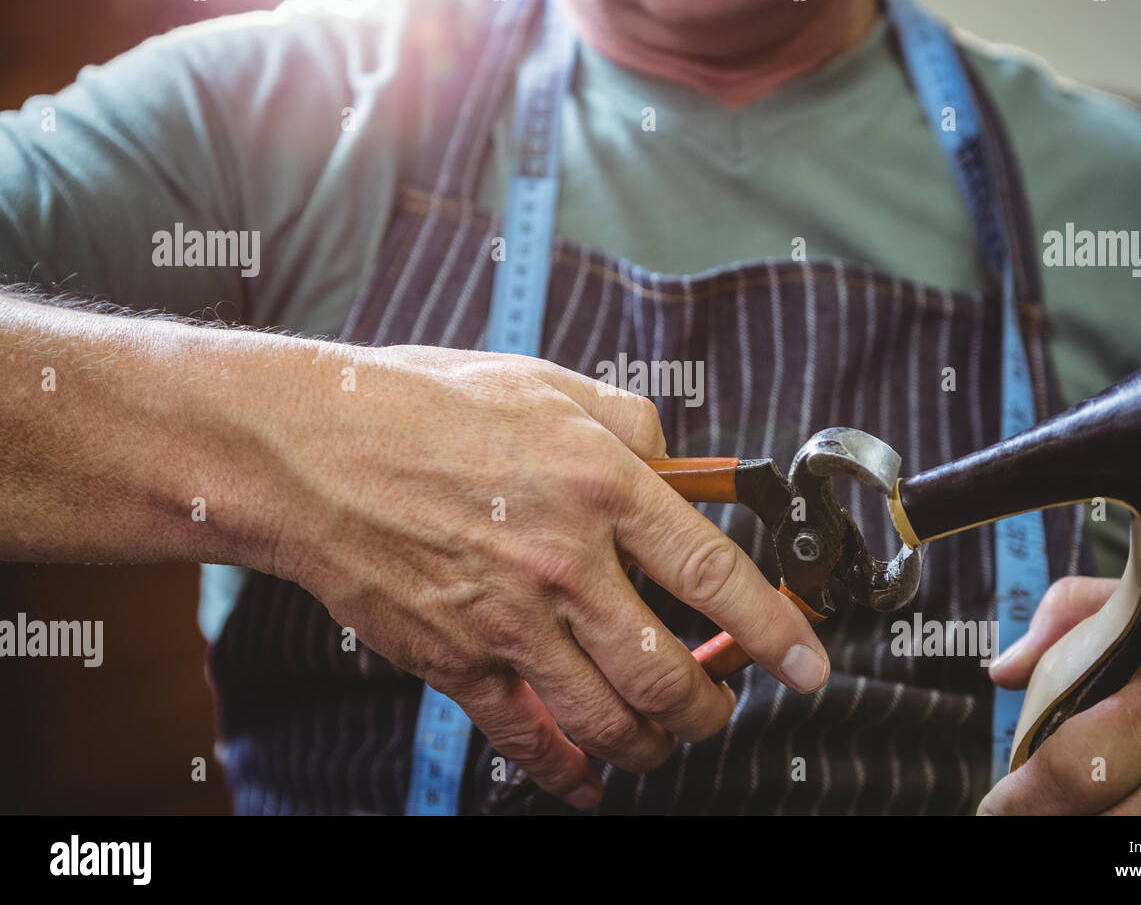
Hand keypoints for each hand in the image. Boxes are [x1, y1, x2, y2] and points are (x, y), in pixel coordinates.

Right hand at [256, 343, 829, 809]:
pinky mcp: (457, 660)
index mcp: (600, 485)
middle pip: (670, 672)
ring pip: (611, 719)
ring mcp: (510, 620)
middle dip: (714, 707)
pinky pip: (527, 738)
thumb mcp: (546, 384)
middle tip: (723, 705)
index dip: (776, 628)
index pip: (714, 574)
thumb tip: (680, 464)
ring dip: (653, 743)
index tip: (809, 662)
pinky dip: (567, 773)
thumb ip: (631, 423)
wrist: (309, 448)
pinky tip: (586, 778)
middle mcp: (566, 562)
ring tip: (666, 738)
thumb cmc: (419, 405)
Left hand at [982, 577, 1140, 813]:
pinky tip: (1123, 816)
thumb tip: (1003, 670)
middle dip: (1044, 823)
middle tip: (1017, 815)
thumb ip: (1074, 616)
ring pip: (1135, 850)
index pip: (1074, 765)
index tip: (996, 804)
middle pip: (1098, 820)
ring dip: (1093, 830)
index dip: (1021, 798)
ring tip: (1067, 811)